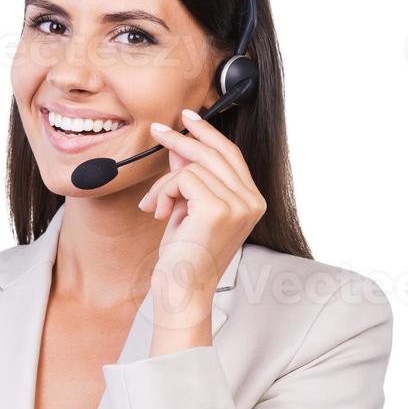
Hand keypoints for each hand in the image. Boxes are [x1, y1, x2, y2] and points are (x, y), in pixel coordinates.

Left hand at [138, 110, 265, 327]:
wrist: (181, 290)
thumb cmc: (184, 257)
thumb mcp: (187, 210)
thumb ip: (189, 178)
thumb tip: (180, 149)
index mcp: (251, 202)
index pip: (231, 156)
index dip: (209, 133)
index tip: (187, 118)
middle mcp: (251, 202)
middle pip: (216, 152)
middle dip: (183, 139)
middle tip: (157, 131)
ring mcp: (238, 205)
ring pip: (194, 165)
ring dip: (165, 184)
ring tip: (156, 208)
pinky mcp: (218, 208)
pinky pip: (183, 178)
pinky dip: (164, 192)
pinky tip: (160, 214)